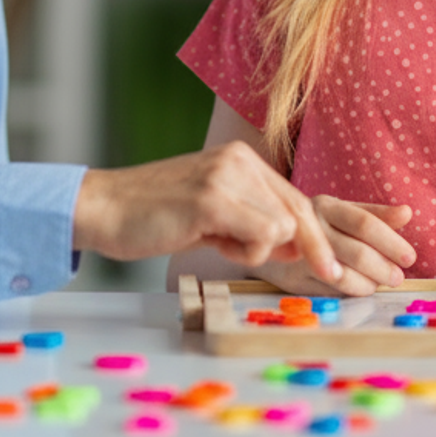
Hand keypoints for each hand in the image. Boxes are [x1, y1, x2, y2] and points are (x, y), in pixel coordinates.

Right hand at [73, 141, 342, 285]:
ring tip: (217, 243)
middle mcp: (238, 159)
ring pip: (282, 227)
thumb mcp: (212, 213)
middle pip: (299, 211)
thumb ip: (252, 221)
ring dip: (256, 251)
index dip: (316, 236)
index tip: (332, 266)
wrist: (103, 209)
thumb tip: (298, 245)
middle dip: (316, 249)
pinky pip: (261, 236)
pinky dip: (244, 253)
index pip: (294, 199)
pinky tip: (210, 242)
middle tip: (330, 277)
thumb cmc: (154, 216)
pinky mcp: (211, 198)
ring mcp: (225, 175)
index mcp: (240, 159)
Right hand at [251, 196, 415, 296]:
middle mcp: (311, 228)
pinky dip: (352, 292)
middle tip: (397, 277)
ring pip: (345, 276)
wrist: (270, 241)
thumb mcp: (343, 212)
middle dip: (384, 269)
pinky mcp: (293, 280)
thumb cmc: (319, 225)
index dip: (391, 242)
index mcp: (327, 205)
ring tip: (379, 283)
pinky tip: (359, 287)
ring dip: (370, 284)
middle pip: (357, 253)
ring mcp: (299, 256)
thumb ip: (376, 214)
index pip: (365, 224)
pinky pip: (331, 291)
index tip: (409, 257)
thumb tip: (407, 213)